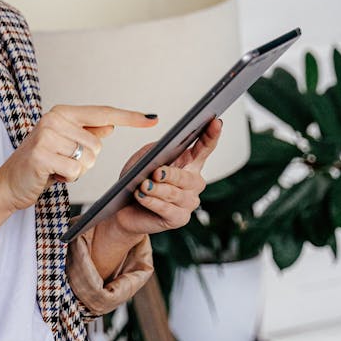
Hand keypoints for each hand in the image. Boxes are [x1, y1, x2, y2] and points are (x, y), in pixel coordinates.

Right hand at [0, 105, 158, 212]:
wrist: (8, 183)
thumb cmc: (40, 163)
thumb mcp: (65, 144)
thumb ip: (87, 132)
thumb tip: (111, 124)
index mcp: (62, 113)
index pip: (104, 113)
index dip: (130, 117)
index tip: (153, 119)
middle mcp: (54, 119)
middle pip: (98, 144)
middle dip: (86, 160)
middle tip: (63, 162)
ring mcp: (47, 136)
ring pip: (88, 159)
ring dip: (76, 170)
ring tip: (56, 168)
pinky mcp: (42, 155)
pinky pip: (75, 171)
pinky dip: (67, 178)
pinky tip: (51, 175)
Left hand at [108, 117, 222, 242]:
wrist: (125, 209)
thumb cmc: (137, 180)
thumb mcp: (144, 159)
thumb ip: (156, 151)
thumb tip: (164, 149)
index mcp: (189, 163)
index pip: (204, 147)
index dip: (211, 135)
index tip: (215, 121)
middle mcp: (193, 183)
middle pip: (187, 177)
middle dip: (171, 174)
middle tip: (156, 172)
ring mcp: (188, 202)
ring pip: (175, 194)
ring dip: (157, 189)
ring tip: (143, 185)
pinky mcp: (179, 219)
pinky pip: (167, 210)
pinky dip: (152, 202)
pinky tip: (142, 196)